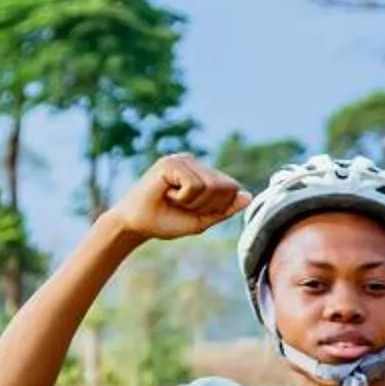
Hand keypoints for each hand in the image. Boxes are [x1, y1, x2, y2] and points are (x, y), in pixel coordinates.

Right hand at [114, 153, 250, 243]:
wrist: (136, 225)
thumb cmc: (166, 222)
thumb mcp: (201, 220)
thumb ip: (224, 209)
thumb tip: (248, 197)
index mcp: (204, 173)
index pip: (232, 188)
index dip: (217, 207)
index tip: (193, 211)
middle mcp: (195, 162)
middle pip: (225, 187)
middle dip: (206, 206)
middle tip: (182, 206)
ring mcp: (183, 159)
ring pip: (210, 186)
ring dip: (193, 203)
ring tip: (174, 200)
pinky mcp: (171, 163)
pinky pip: (194, 185)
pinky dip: (183, 198)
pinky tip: (167, 194)